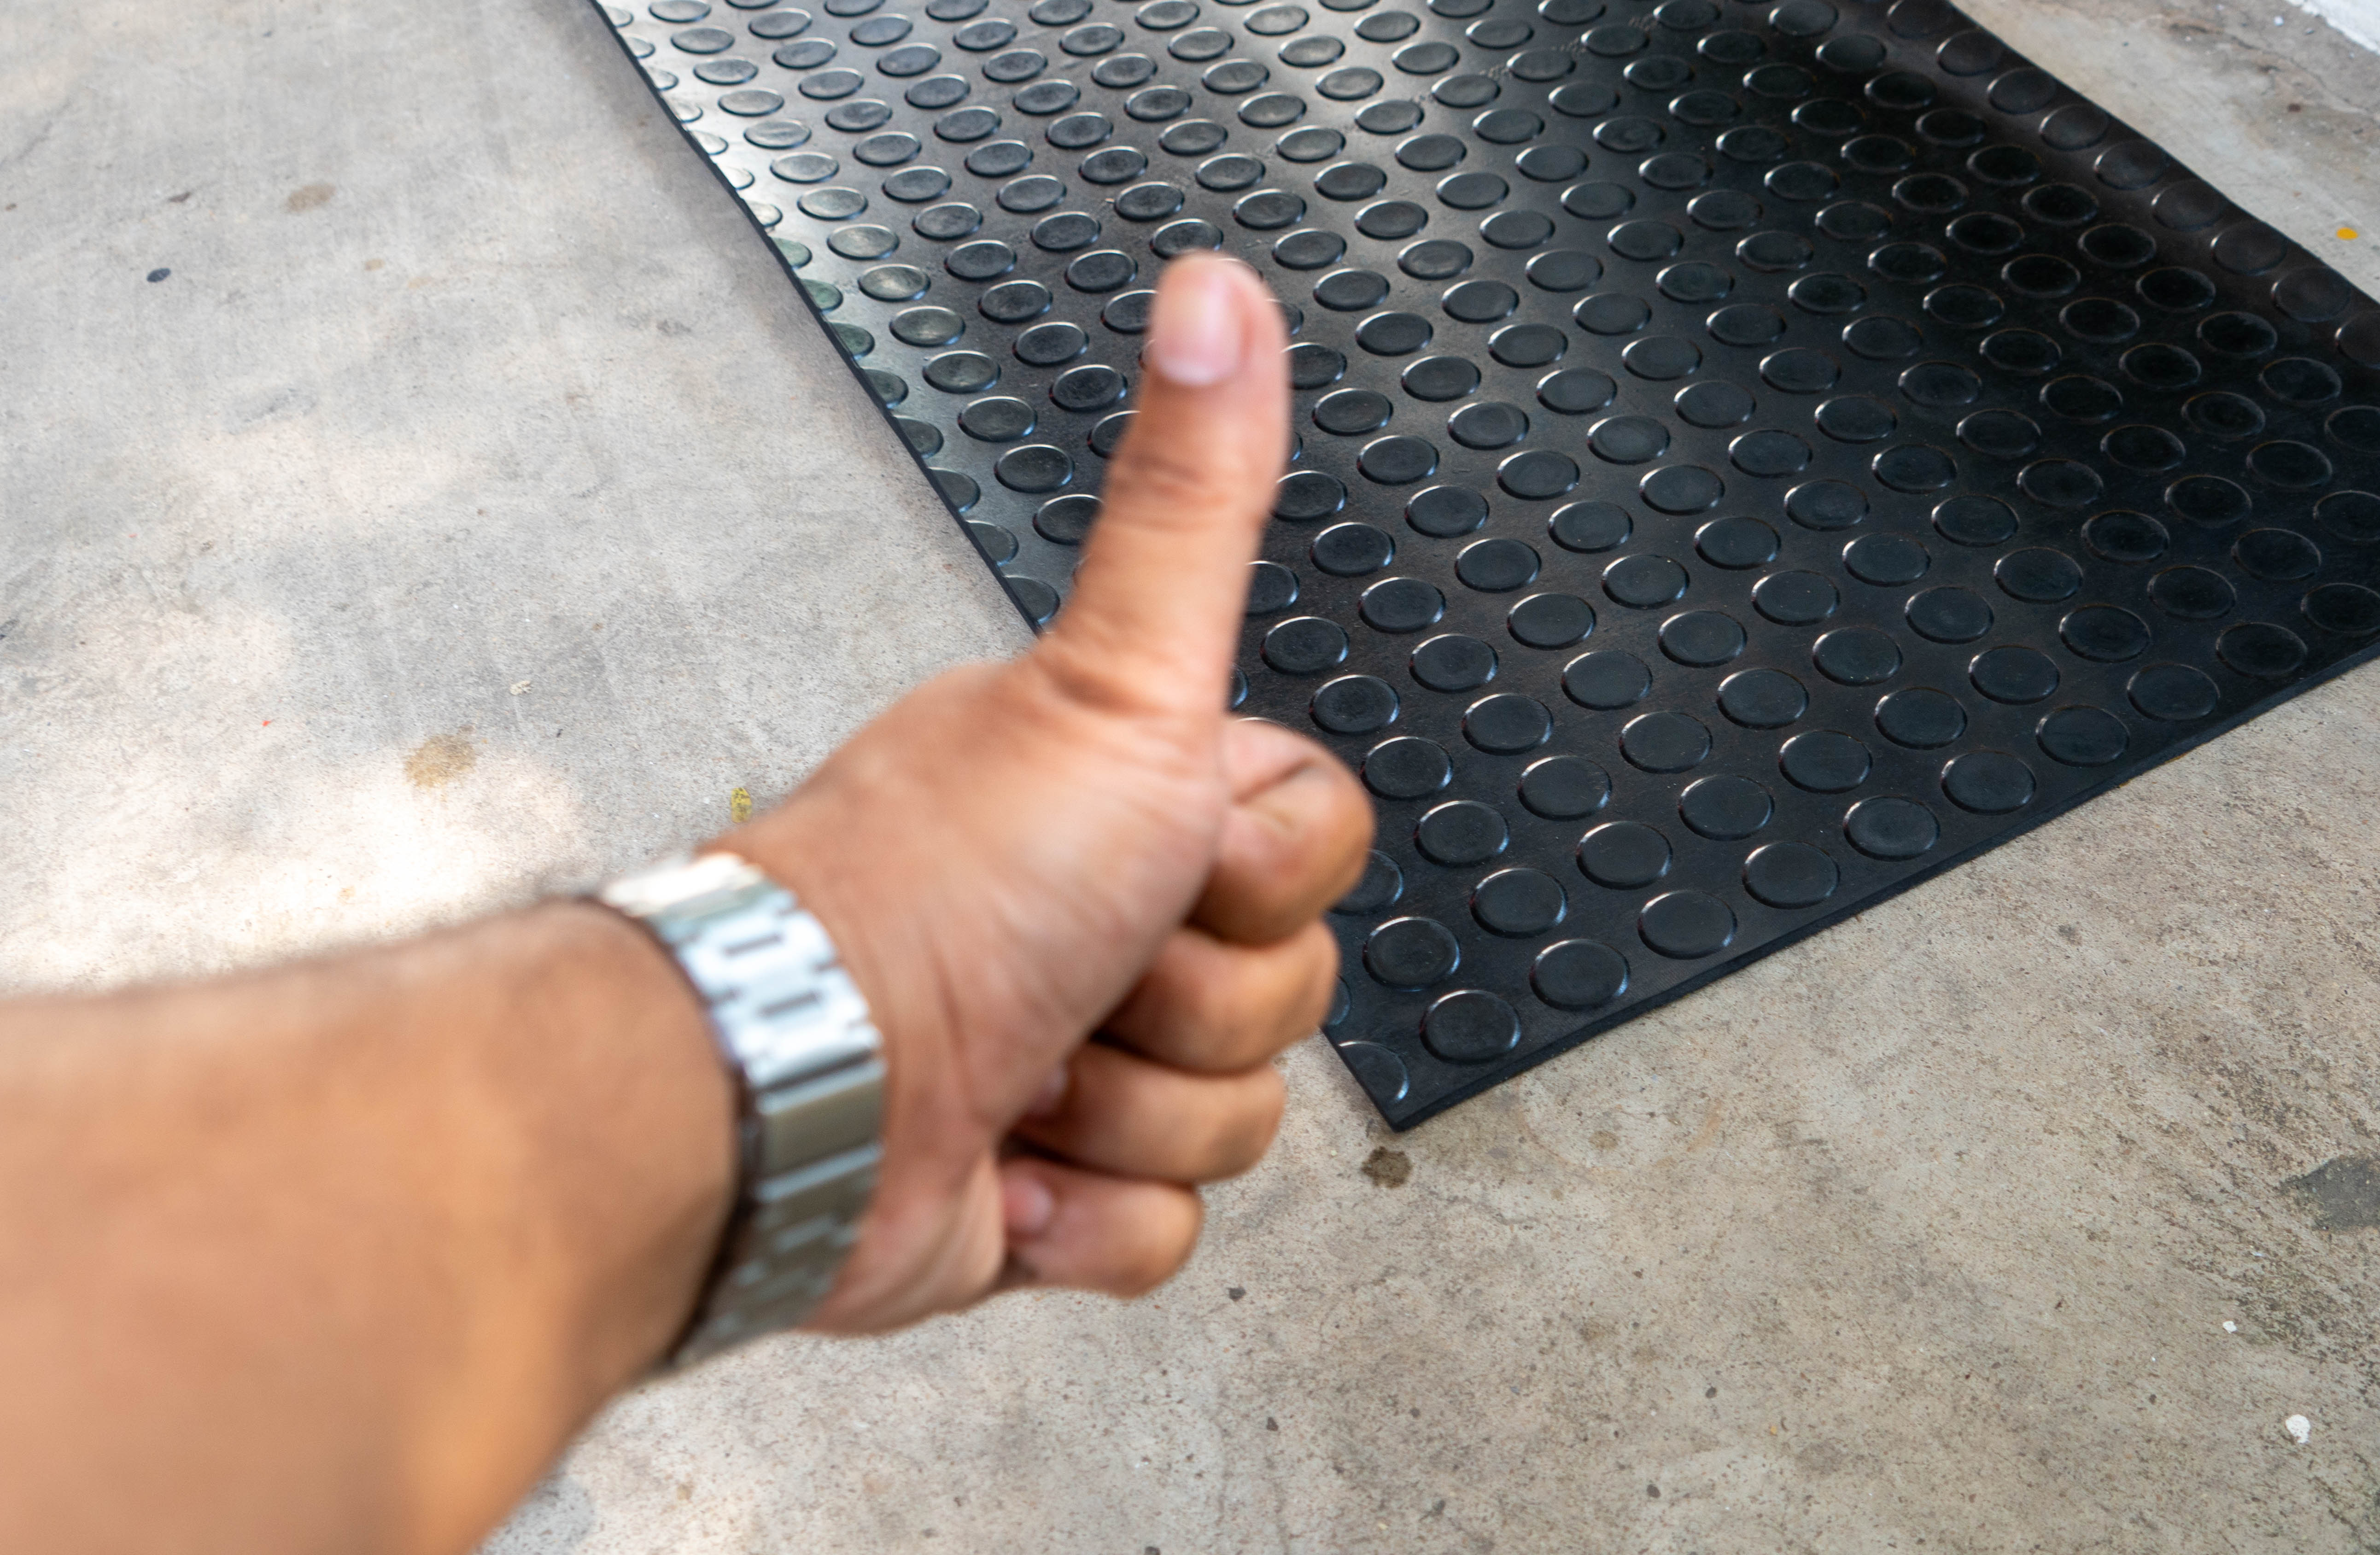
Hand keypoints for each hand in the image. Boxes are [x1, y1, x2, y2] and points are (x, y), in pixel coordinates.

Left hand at [729, 255, 1371, 1329]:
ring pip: (1238, 1123)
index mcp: (1131, 801)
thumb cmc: (942, 890)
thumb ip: (1190, 501)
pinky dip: (1085, 1214)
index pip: (1316, 852)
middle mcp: (1102, 923)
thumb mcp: (1116, 678)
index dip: (1261, 872)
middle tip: (1075, 961)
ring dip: (1130, 1110)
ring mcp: (1078, 1067)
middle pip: (1290, 995)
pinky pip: (1163, 1232)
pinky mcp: (1044, 1195)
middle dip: (1189, 1002)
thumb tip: (1215, 293)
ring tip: (1020, 1067)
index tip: (1161, 851)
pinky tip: (1004, 1162)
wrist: (799, 1093)